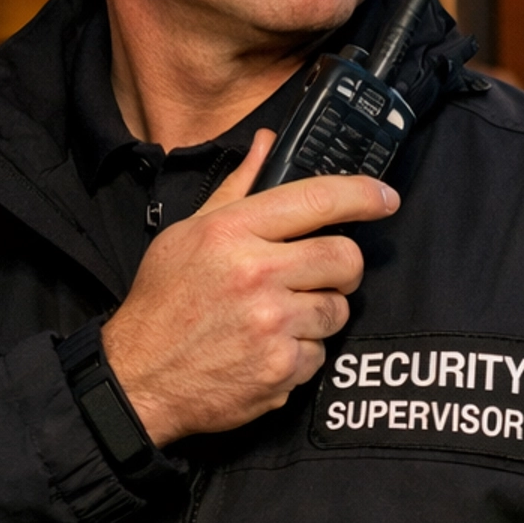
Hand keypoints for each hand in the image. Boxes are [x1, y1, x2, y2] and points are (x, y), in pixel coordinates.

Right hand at [101, 131, 397, 444]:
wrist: (138, 377)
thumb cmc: (163, 302)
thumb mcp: (187, 234)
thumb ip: (237, 189)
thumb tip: (268, 144)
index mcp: (232, 231)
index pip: (317, 200)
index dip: (363, 196)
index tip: (385, 199)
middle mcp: (256, 273)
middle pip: (345, 258)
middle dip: (343, 267)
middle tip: (321, 275)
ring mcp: (272, 324)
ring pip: (337, 310)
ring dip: (319, 315)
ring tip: (279, 318)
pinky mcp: (281, 368)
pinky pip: (320, 354)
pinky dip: (300, 355)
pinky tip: (266, 350)